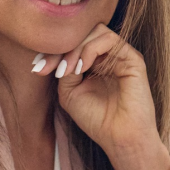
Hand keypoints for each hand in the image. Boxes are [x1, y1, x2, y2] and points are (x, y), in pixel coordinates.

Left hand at [32, 25, 169, 169]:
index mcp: (94, 63)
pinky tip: (81, 68)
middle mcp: (108, 56)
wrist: (120, 138)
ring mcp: (121, 56)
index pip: (72, 44)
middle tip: (47, 68)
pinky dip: (90, 50)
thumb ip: (63, 68)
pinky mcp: (133, 59)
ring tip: (67, 70)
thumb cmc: (97, 119)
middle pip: (82, 33)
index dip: (52, 51)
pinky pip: (109, 39)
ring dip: (75, 48)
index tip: (36, 67)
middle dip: (60, 48)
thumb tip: (58, 52)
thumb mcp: (69, 92)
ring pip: (95, 31)